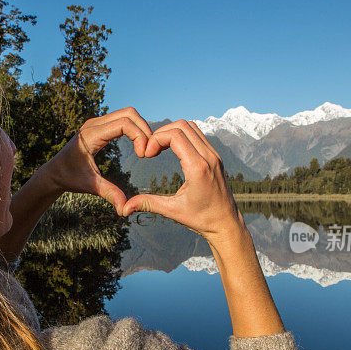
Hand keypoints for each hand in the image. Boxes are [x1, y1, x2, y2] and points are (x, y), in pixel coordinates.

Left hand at [41, 107, 150, 215]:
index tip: (143, 156)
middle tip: (150, 151)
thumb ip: (109, 193)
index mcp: (91, 135)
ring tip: (146, 149)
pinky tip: (138, 146)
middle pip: (129, 113)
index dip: (139, 136)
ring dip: (141, 128)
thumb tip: (124, 209)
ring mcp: (97, 123)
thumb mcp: (90, 186)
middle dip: (144, 129)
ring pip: (127, 114)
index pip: (124, 123)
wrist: (54, 173)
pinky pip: (122, 119)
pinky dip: (134, 129)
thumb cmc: (70, 178)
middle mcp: (94, 124)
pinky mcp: (99, 126)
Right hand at [121, 120, 243, 241]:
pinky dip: (182, 136)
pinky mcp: (215, 157)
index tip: (147, 155)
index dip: (156, 139)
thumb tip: (124, 208)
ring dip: (172, 132)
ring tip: (159, 148)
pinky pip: (198, 135)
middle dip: (162, 133)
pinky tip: (172, 150)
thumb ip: (148, 204)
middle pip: (182, 126)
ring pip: (191, 127)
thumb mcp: (172, 211)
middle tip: (151, 150)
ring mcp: (214, 155)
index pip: (175, 135)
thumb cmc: (201, 219)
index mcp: (198, 168)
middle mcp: (208, 157)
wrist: (226, 223)